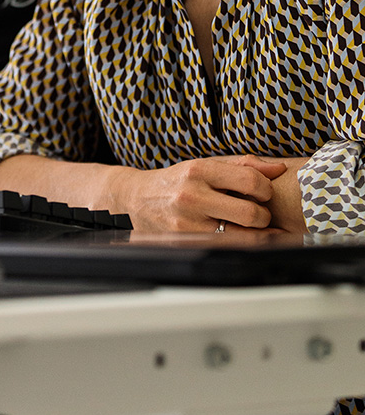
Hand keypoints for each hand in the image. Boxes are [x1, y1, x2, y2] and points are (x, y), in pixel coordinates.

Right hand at [109, 155, 287, 233]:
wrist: (137, 199)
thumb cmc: (177, 181)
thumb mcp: (205, 165)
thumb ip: (243, 165)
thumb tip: (278, 169)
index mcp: (200, 170)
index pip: (250, 181)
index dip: (267, 190)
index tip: (265, 193)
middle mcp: (193, 196)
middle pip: (251, 214)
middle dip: (264, 216)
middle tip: (260, 214)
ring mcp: (188, 223)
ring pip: (242, 238)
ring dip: (256, 235)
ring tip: (253, 228)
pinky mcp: (186, 242)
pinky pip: (226, 249)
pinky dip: (240, 246)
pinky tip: (242, 240)